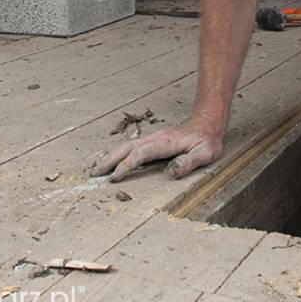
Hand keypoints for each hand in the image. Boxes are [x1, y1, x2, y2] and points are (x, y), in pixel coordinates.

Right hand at [89, 119, 223, 181]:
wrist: (207, 124)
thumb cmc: (207, 140)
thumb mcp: (206, 153)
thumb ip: (190, 162)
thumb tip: (171, 172)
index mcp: (165, 143)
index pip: (140, 154)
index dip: (126, 165)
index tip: (114, 177)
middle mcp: (154, 139)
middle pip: (126, 148)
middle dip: (109, 160)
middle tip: (94, 174)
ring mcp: (152, 139)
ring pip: (125, 146)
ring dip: (110, 157)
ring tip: (96, 169)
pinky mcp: (152, 142)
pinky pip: (130, 147)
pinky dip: (117, 153)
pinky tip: (111, 161)